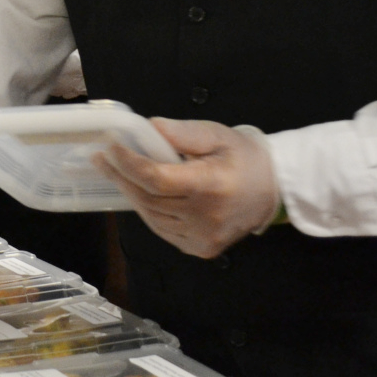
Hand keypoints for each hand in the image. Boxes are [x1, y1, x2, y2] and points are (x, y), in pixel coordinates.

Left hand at [95, 118, 278, 258]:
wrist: (274, 189)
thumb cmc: (243, 156)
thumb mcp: (217, 134)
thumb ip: (182, 132)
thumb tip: (148, 127)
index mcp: (211, 186)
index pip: (156, 179)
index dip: (128, 163)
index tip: (110, 146)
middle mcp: (205, 218)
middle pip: (148, 198)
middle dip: (121, 175)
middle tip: (102, 157)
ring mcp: (202, 238)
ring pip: (151, 216)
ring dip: (130, 193)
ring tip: (115, 171)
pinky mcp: (200, 249)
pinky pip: (162, 229)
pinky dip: (147, 210)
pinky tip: (139, 192)